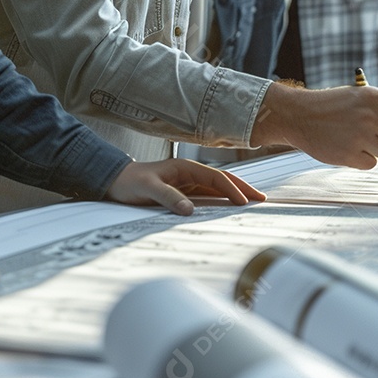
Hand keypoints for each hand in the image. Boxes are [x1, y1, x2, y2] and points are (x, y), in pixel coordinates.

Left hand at [105, 159, 266, 215]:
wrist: (115, 181)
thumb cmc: (129, 182)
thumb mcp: (147, 188)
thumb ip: (168, 197)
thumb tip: (189, 209)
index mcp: (184, 168)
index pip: (215, 178)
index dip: (231, 189)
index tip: (244, 202)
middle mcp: (189, 174)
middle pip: (222, 180)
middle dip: (243, 187)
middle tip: (262, 198)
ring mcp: (188, 183)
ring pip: (217, 188)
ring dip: (235, 194)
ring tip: (253, 203)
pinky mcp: (183, 192)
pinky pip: (207, 196)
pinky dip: (222, 201)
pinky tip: (230, 208)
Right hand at [251, 82, 377, 168]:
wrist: (297, 115)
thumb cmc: (329, 106)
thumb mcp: (356, 96)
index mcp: (373, 97)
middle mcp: (369, 116)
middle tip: (377, 135)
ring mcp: (359, 136)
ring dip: (376, 149)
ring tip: (357, 139)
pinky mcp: (349, 155)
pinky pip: (371, 163)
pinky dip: (362, 159)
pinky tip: (348, 147)